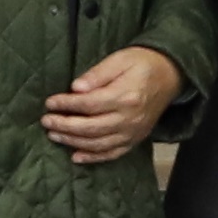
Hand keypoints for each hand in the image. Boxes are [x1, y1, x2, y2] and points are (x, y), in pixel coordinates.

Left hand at [43, 45, 183, 165]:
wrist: (171, 75)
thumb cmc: (142, 63)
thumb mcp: (120, 59)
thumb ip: (97, 74)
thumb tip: (75, 88)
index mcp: (126, 96)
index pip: (89, 104)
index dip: (66, 105)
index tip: (49, 103)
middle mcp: (130, 118)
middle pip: (91, 128)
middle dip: (65, 126)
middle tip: (46, 121)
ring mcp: (134, 132)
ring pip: (98, 143)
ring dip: (73, 142)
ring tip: (54, 135)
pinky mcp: (136, 139)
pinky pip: (113, 153)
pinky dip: (93, 158)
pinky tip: (75, 157)